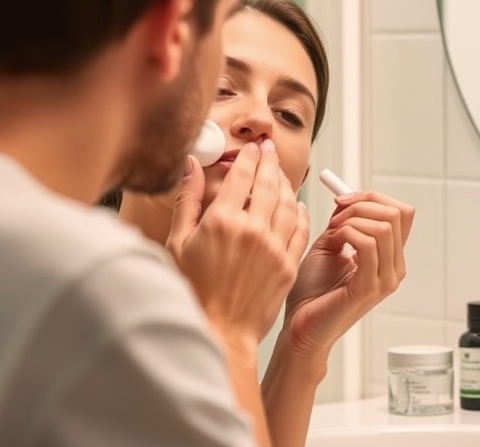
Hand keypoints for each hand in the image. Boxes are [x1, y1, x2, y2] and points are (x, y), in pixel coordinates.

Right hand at [166, 141, 310, 347]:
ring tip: (280, 174)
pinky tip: (298, 205)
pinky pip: (301, 230)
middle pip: (268, 184)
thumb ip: (187, 200)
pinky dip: (302, 213)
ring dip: (286, 184)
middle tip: (268, 148)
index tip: (252, 147)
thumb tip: (190, 164)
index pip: (242, 175)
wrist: (218, 332)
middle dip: (269, 161)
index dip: (249, 156)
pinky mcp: (288, 266)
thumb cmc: (192, 291)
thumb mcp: (178, 243)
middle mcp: (252, 231)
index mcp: (223, 221)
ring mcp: (274, 248)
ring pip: (289, 204)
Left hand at [282, 191, 414, 357]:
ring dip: (352, 219)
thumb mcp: (329, 246)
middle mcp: (394, 268)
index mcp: (389, 257)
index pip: (401, 213)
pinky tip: (332, 241)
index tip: (343, 200)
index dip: (373, 197)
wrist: (299, 326)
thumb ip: (343, 223)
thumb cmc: (311, 293)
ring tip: (331, 232)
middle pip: (397, 214)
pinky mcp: (370, 288)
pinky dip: (347, 232)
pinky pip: (368, 244)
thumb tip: (347, 199)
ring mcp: (386, 279)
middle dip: (362, 203)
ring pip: (384, 226)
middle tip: (336, 214)